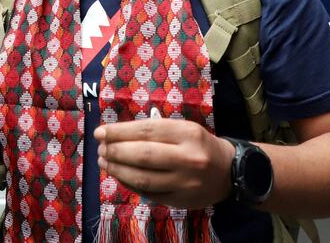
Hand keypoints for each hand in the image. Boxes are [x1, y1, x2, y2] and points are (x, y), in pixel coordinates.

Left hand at [94, 117, 235, 208]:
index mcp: (187, 134)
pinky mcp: (180, 200)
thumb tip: (116, 135)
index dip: (118, 132)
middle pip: (143, 155)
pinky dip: (129, 184)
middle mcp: (188, 158)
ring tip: (104, 162)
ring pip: (143, 178)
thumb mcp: (182, 128)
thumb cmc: (198, 144)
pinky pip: (148, 193)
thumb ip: (153, 130)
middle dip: (115, 152)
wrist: (229, 171)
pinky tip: (119, 175)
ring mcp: (184, 182)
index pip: (146, 131)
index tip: (100, 132)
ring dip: (117, 170)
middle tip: (100, 149)